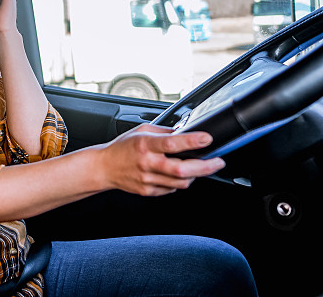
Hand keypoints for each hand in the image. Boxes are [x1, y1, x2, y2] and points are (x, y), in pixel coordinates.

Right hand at [96, 124, 224, 195]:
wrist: (104, 168)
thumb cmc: (123, 147)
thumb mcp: (142, 131)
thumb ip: (164, 132)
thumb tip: (185, 132)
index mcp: (145, 144)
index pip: (171, 144)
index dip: (192, 142)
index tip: (207, 138)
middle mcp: (147, 163)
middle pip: (181, 170)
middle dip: (205, 167)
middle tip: (218, 161)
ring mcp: (148, 180)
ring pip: (181, 183)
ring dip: (196, 175)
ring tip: (201, 167)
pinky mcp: (148, 192)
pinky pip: (172, 189)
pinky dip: (180, 182)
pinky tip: (180, 175)